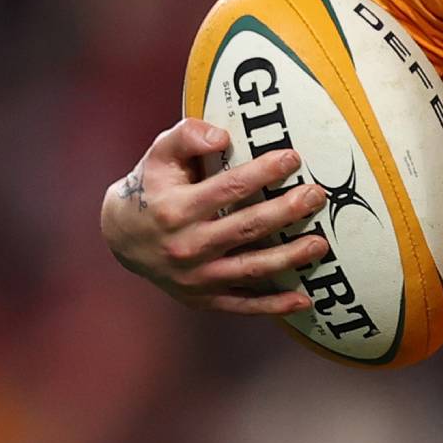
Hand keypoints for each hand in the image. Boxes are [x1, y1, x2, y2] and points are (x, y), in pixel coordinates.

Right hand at [100, 118, 327, 315]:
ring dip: (289, 258)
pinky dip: (273, 306)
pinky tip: (303, 300)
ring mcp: (195, 277)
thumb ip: (186, 136)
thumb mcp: (159, 155)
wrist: (121, 237)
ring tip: (321, 243)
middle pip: (246, 228)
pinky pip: (242, 305)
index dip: (263, 172)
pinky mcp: (202, 298)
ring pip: (250, 268)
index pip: (228, 188)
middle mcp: (186, 246)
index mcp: (176, 209)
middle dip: (286, 211)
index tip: (293, 158)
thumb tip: (221, 137)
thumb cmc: (152, 188)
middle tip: (316, 196)